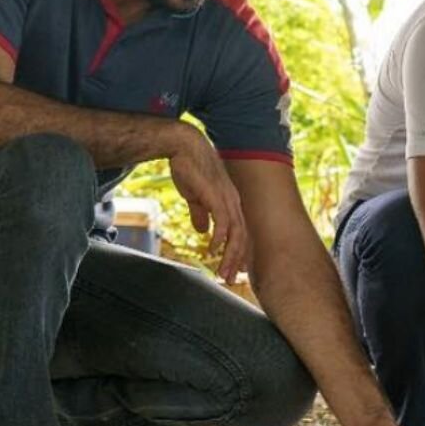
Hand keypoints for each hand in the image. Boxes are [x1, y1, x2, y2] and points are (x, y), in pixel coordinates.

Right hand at [169, 127, 248, 281]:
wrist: (183, 145)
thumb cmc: (189, 168)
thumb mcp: (195, 197)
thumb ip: (200, 213)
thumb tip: (201, 230)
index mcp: (230, 203)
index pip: (240, 233)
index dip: (238, 254)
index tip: (234, 271)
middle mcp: (233, 202)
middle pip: (242, 237)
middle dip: (236, 262)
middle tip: (230, 280)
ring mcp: (226, 198)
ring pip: (235, 233)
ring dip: (230, 255)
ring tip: (223, 272)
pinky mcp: (216, 194)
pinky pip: (223, 220)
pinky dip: (221, 237)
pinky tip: (213, 249)